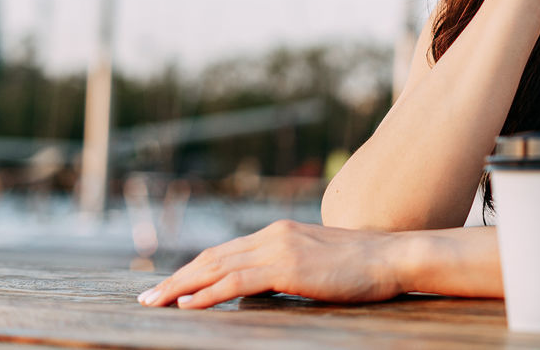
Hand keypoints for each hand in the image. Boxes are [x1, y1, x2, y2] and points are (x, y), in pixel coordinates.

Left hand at [136, 220, 406, 308]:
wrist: (393, 256)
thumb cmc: (364, 266)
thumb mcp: (319, 264)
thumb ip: (290, 269)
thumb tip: (266, 288)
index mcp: (280, 233)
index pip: (225, 252)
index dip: (194, 270)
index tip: (170, 287)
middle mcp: (274, 235)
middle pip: (212, 257)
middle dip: (176, 279)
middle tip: (147, 298)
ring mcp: (279, 248)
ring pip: (216, 268)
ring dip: (180, 287)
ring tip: (154, 303)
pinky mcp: (287, 266)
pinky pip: (236, 282)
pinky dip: (207, 294)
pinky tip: (187, 305)